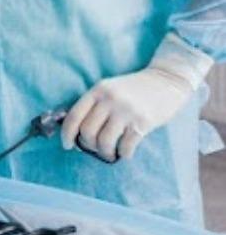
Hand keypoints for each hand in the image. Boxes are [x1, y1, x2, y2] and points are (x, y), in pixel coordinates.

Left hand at [61, 67, 193, 160]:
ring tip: (110, 153)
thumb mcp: (109, 90)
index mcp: (97, 91)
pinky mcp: (143, 121)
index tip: (67, 145)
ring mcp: (126, 110)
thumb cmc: (134, 90)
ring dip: (105, 153)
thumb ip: (92, 106)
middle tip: (96, 148)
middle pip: (87, 132)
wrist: (168, 80)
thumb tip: (71, 129)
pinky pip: (126, 146)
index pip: (74, 117)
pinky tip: (125, 152)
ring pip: (104, 142)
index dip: (67, 135)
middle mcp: (109, 99)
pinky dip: (123, 154)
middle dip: (88, 146)